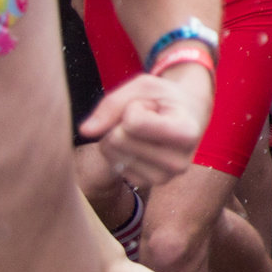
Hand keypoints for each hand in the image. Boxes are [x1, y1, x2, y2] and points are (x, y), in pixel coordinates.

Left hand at [82, 65, 211, 185]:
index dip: (133, 106)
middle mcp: (179, 162)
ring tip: (141, 130)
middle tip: (146, 117)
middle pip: (118, 139)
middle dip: (122, 122)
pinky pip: (112, 164)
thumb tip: (85, 131)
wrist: (187, 116)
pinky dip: (117, 150)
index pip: (133, 122)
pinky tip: (138, 144)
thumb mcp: (144, 86)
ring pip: (112, 152)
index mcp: (186, 134)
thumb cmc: (164, 98)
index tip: (153, 105)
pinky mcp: (147, 184)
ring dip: (116, 135)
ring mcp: (164, 177)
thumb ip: (112, 103)